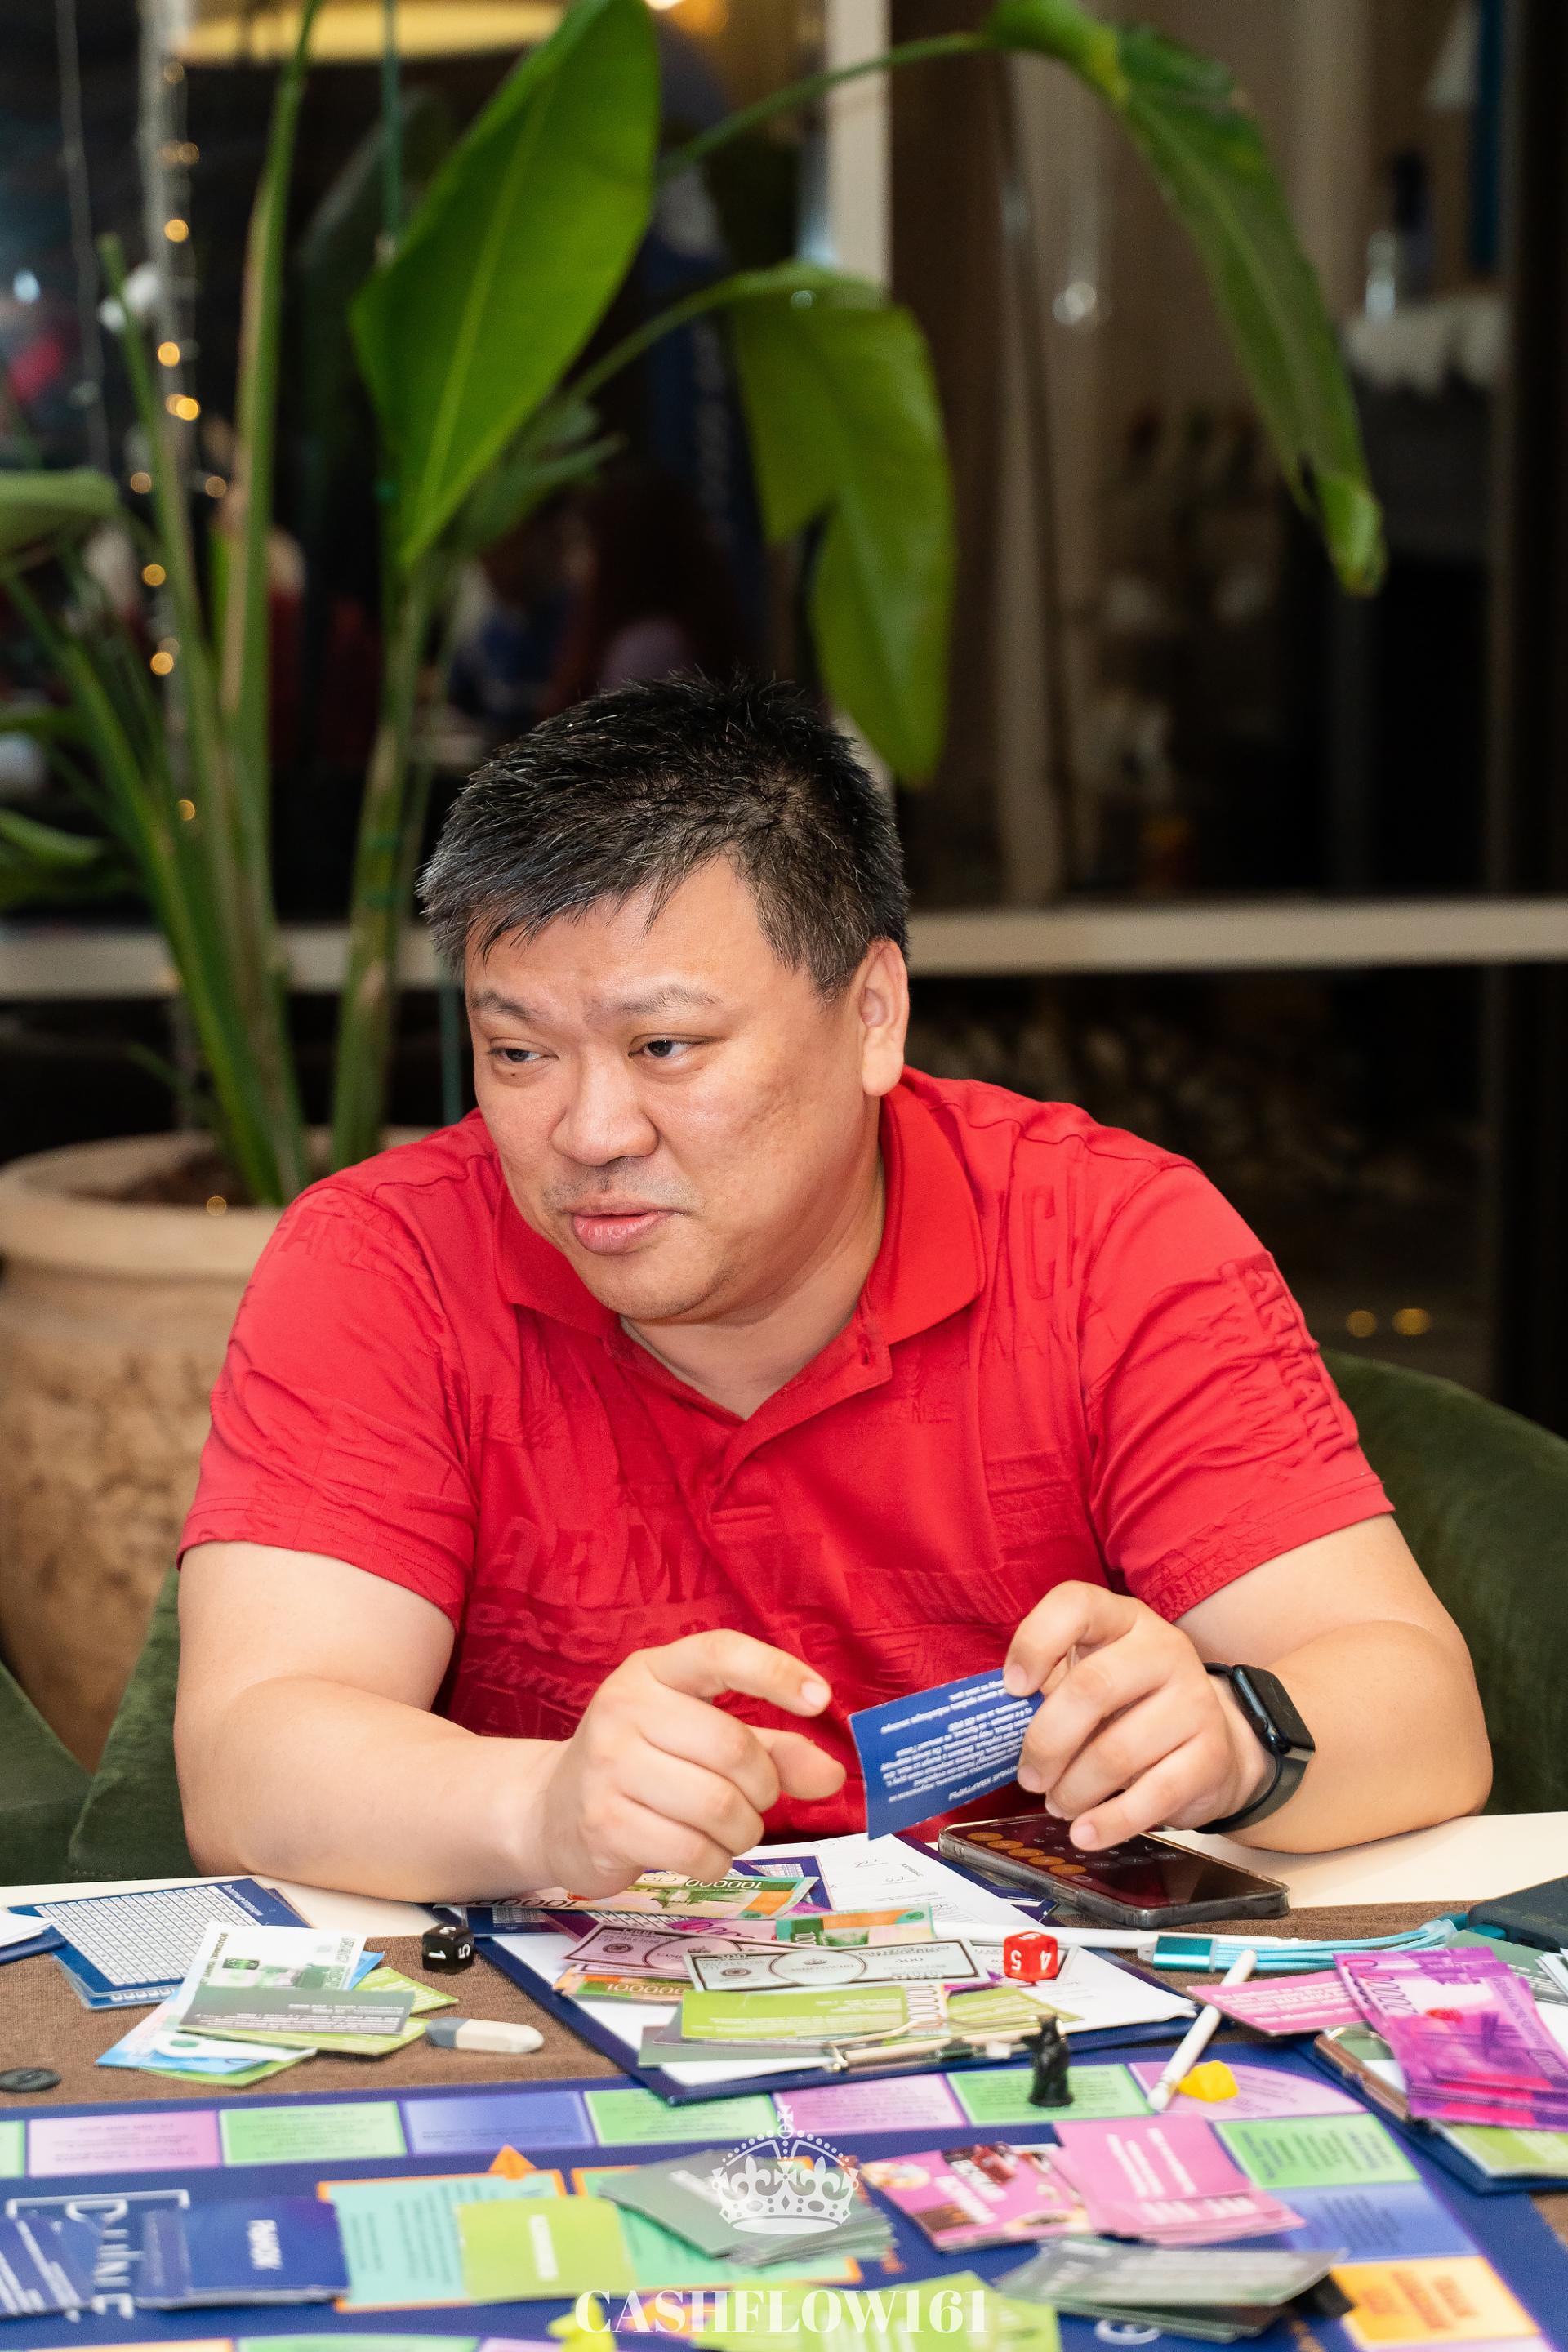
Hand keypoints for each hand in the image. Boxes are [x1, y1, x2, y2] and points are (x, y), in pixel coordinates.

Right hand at [536, 1631, 845, 1895]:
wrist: (552, 1810)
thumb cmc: (644, 1764)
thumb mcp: (704, 1739)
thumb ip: (773, 1751)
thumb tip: (833, 1775)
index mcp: (653, 1671)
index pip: (720, 1653)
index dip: (775, 1672)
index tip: (821, 1699)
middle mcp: (625, 1708)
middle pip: (733, 1748)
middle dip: (763, 1787)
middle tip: (755, 1800)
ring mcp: (608, 1766)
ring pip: (718, 1806)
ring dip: (743, 1830)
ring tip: (728, 1829)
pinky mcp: (603, 1823)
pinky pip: (693, 1850)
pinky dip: (716, 1861)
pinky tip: (702, 1853)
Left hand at [1004, 1584, 1269, 1850]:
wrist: (1213, 1744)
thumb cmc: (1130, 1708)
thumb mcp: (1091, 1679)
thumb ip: (1048, 1689)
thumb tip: (994, 1725)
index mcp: (1123, 1619)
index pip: (1076, 1604)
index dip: (1035, 1642)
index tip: (1012, 1689)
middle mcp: (1164, 1649)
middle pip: (1092, 1687)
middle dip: (1047, 1742)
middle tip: (1029, 1776)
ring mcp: (1194, 1700)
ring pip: (1118, 1751)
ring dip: (1074, 1789)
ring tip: (1057, 1803)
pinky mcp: (1211, 1754)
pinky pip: (1154, 1795)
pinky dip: (1110, 1822)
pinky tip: (1085, 1834)